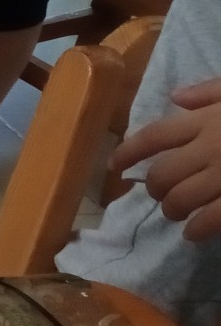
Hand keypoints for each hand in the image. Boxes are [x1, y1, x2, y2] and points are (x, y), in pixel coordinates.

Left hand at [116, 78, 220, 241]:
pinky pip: (210, 219)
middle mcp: (211, 148)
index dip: (128, 152)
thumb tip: (176, 97)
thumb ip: (211, 91)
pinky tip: (194, 234)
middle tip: (158, 194)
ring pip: (179, 200)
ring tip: (176, 214)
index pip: (154, 136)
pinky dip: (196, 229)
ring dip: (171, 210)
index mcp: (208, 120)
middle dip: (153, 188)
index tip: (114, 165)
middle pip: (161, 174)